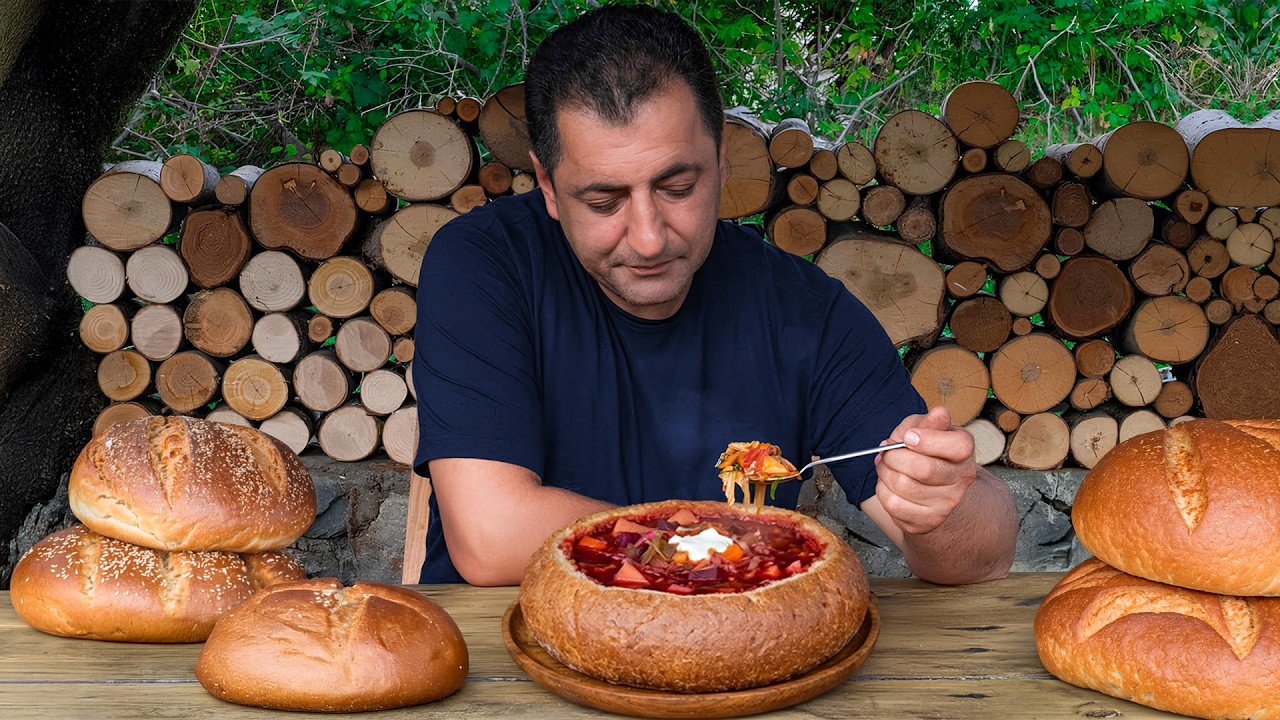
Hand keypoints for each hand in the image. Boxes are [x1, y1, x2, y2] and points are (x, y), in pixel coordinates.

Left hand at [873, 406, 977, 534]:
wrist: (928, 486)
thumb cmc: (924, 451)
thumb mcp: (925, 428)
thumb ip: (928, 422)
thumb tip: (939, 414)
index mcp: (964, 452)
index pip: (957, 446)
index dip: (927, 440)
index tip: (908, 437)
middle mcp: (961, 480)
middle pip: (924, 469)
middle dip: (894, 456)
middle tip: (887, 450)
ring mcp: (946, 504)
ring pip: (903, 486)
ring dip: (884, 471)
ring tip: (885, 465)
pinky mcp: (927, 521)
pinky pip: (893, 504)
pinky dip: (882, 490)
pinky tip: (888, 483)